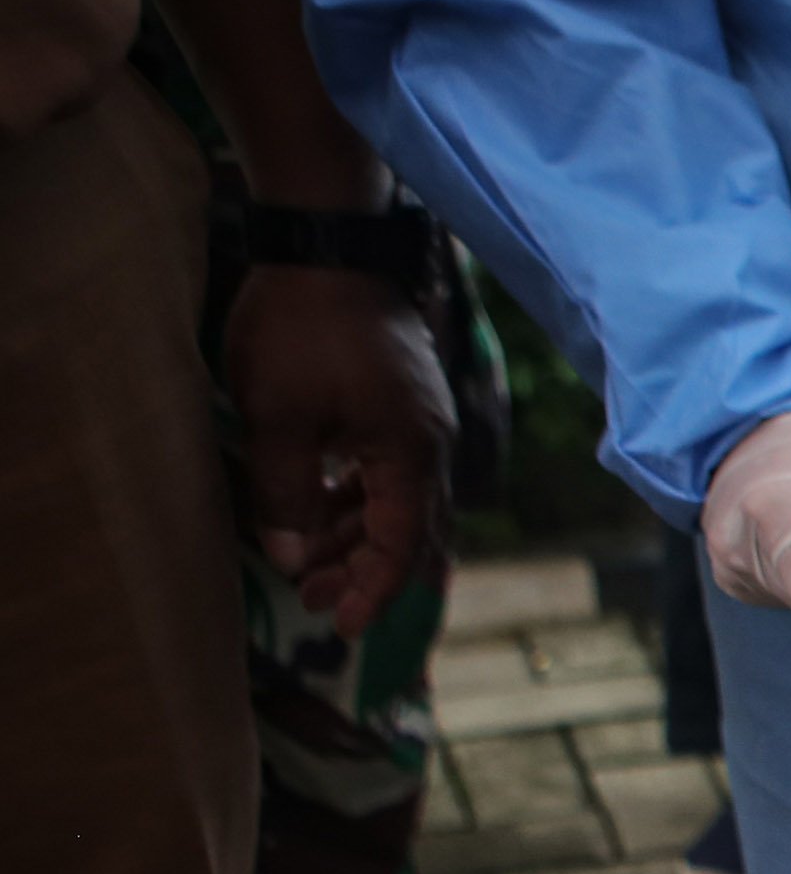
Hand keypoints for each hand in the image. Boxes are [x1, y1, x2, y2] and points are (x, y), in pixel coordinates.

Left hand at [225, 263, 451, 635]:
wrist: (327, 245)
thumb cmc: (301, 329)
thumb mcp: (277, 419)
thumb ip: (285, 495)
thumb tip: (291, 560)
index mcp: (410, 454)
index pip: (402, 546)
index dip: (374, 592)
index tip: (343, 629)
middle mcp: (430, 445)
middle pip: (412, 533)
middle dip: (366, 573)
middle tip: (314, 602)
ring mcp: (420, 423)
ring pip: (399, 503)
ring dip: (358, 537)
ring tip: (306, 561)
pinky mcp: (402, 403)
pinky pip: (390, 471)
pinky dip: (359, 500)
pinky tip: (321, 507)